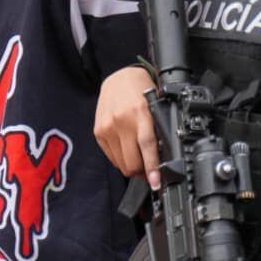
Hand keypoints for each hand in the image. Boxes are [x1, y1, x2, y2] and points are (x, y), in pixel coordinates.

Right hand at [94, 65, 159, 188]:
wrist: (118, 78)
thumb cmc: (140, 91)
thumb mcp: (155, 106)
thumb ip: (156, 129)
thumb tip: (162, 157)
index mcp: (140, 113)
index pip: (146, 145)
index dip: (151, 167)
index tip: (155, 182)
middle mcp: (121, 121)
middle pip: (132, 160)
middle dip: (142, 172)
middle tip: (150, 172)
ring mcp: (107, 127)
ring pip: (121, 162)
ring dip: (131, 166)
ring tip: (138, 160)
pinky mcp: (98, 131)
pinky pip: (111, 156)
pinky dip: (121, 159)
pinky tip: (127, 150)